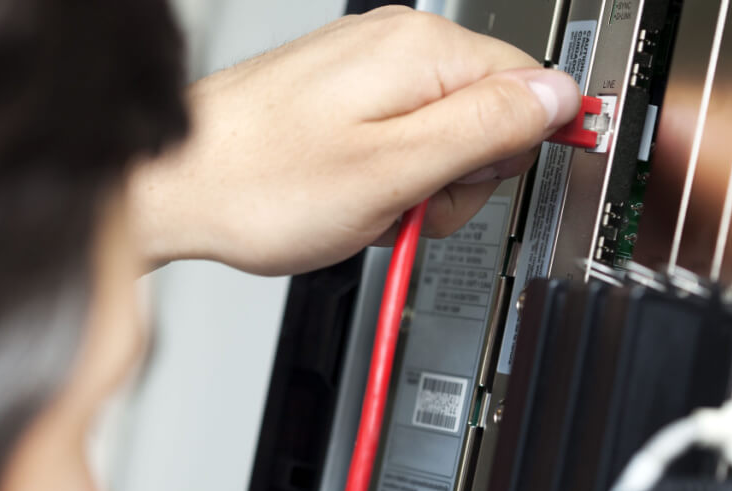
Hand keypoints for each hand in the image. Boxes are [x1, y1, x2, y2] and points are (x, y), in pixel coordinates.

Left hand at [130, 6, 581, 274]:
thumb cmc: (261, 184)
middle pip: (486, 116)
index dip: (508, 154)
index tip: (468, 187)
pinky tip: (350, 197)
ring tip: (367, 205)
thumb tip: (557, 97)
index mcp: (421, 53)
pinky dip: (384, 179)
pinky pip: (398, 141)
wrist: (174, 188)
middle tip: (404, 204)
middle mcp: (394, 45)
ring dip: (416, 187)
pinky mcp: (341, 96)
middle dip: (455, 179)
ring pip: (441, 136)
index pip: (528, 88)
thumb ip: (486, 129)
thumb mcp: (395, 172)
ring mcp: (364, 68)